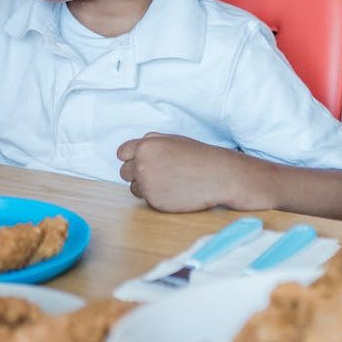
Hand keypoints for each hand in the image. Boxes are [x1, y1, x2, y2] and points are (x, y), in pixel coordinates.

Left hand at [117, 133, 247, 212]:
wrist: (218, 176)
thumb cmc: (198, 157)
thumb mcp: (172, 141)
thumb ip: (151, 145)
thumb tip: (135, 151)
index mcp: (146, 145)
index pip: (122, 153)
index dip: (131, 158)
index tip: (142, 162)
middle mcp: (142, 163)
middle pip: (124, 172)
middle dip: (137, 174)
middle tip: (159, 174)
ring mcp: (147, 182)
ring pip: (134, 188)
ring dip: (146, 187)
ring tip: (170, 182)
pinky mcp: (153, 201)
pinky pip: (147, 201)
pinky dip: (158, 198)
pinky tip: (175, 192)